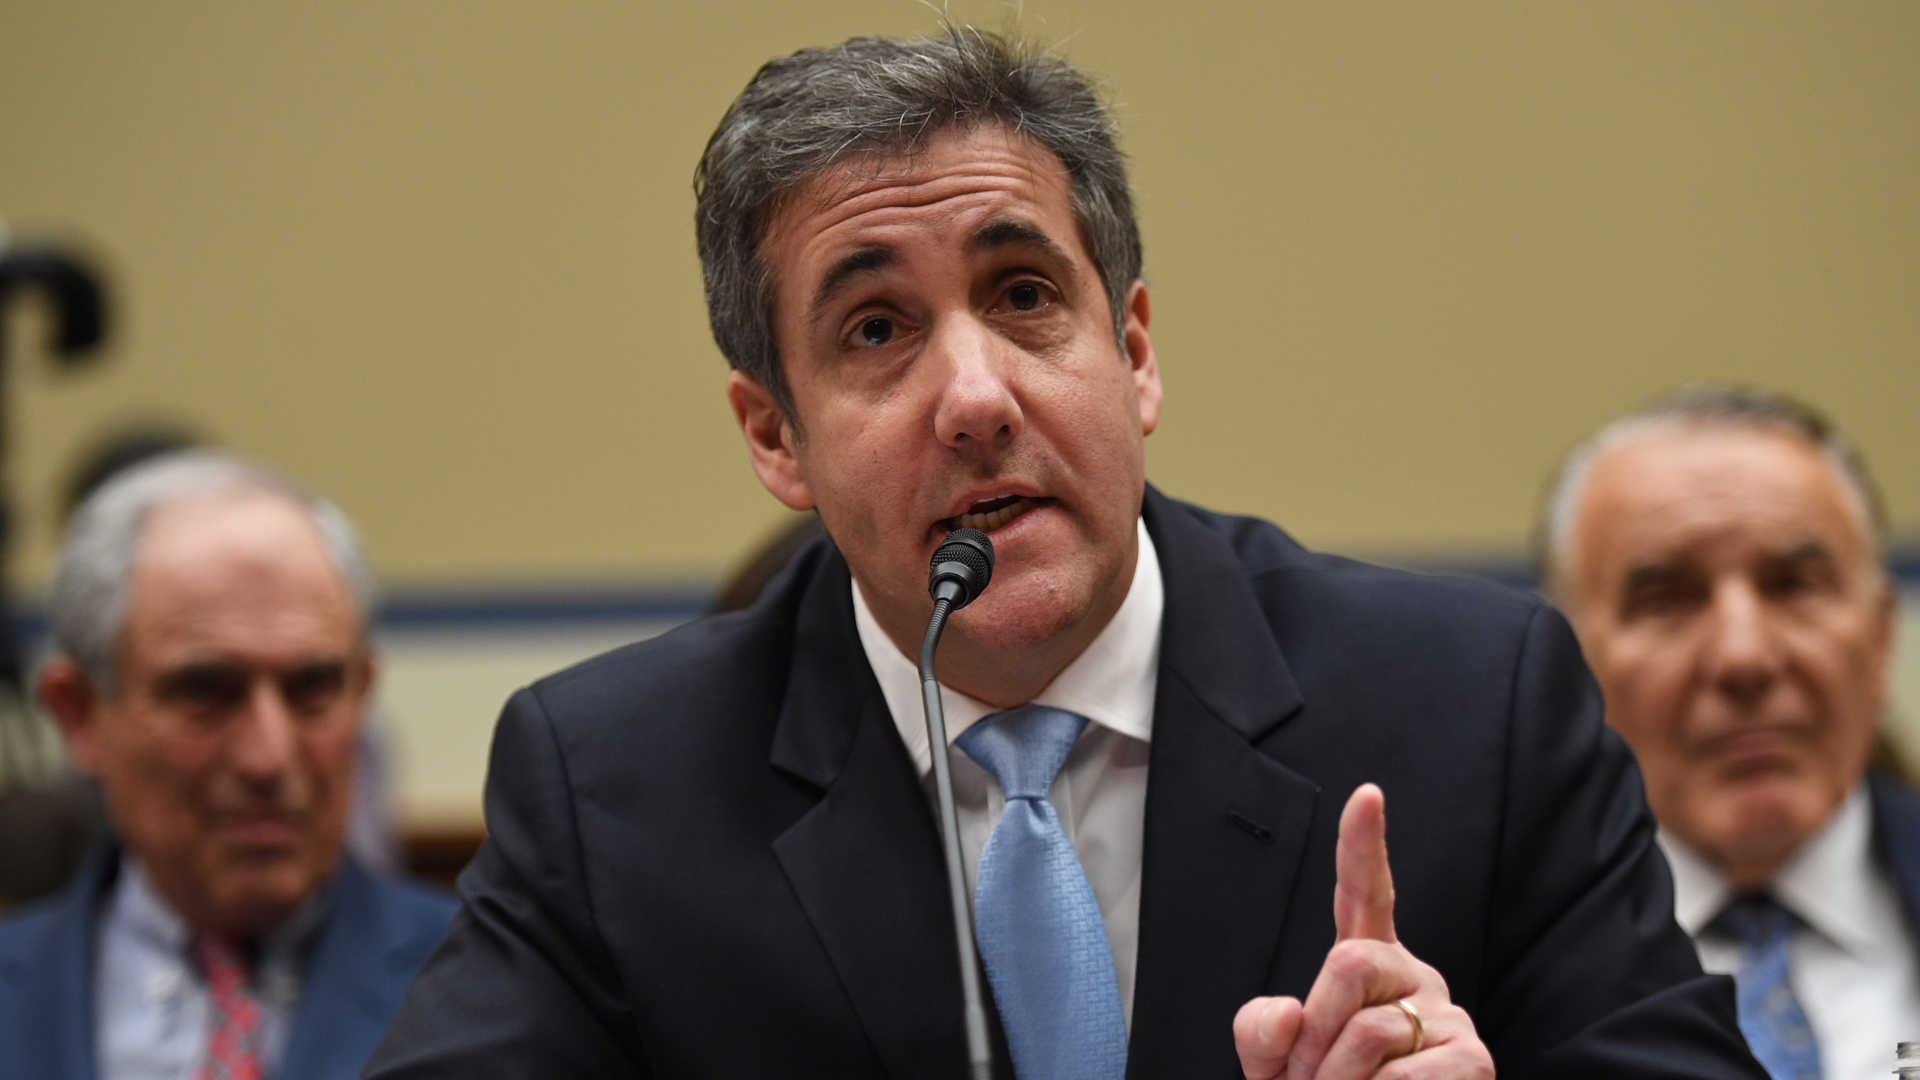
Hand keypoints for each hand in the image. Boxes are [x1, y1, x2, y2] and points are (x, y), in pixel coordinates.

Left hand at [1233, 785, 1493, 1079]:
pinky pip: (1403, 1076)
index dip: (1363, 846)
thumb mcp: (1275, 1066)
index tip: (1366, 796)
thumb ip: (1261, 1033)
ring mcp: (1448, 1018)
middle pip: (1349, 963)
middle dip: (1314, 1029)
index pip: (1364, 896)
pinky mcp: (1473, 1061)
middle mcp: (1414, 979)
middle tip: (1309, 1077)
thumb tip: (1285, 1014)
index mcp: (1367, 965)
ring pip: (1370, 1030)